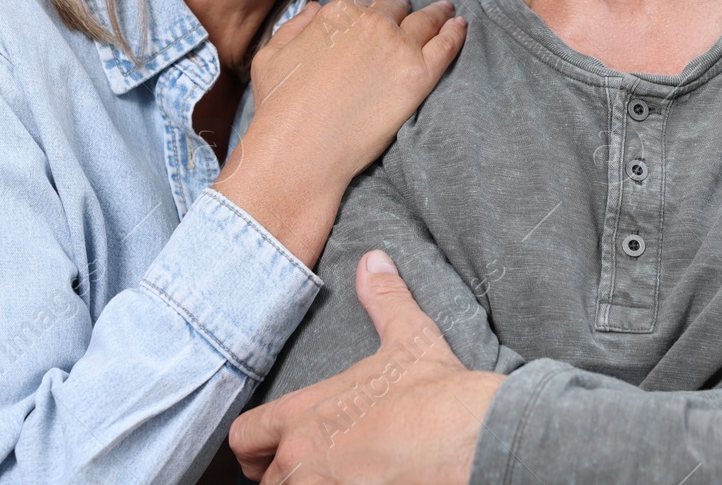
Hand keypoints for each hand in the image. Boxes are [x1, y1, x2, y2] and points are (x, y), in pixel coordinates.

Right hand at [215, 0, 465, 265]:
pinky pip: (446, 45)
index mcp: (336, 15)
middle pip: (397, 9)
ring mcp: (397, 47)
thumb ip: (294, 27)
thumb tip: (314, 9)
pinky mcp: (418, 75)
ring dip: (438, 13)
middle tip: (415, 17)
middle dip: (404, 13)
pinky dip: (456, 33)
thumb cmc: (279, 111)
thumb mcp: (270, 56)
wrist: (299, 152)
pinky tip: (460, 28)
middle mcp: (369, 23)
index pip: (363, 6)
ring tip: (448, 13)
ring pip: (427, 20)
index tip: (378, 25)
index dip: (371, 16)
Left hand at [230, 250, 502, 484]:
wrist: (475, 441)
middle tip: (312, 473)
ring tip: (338, 480)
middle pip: (264, 483)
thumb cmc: (439, 396)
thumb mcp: (409, 339)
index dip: (255, 446)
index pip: (246, 436)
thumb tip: (373, 260)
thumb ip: (384, 299)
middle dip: (282, 479)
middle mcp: (302, 460)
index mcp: (307, 415)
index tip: (270, 451)